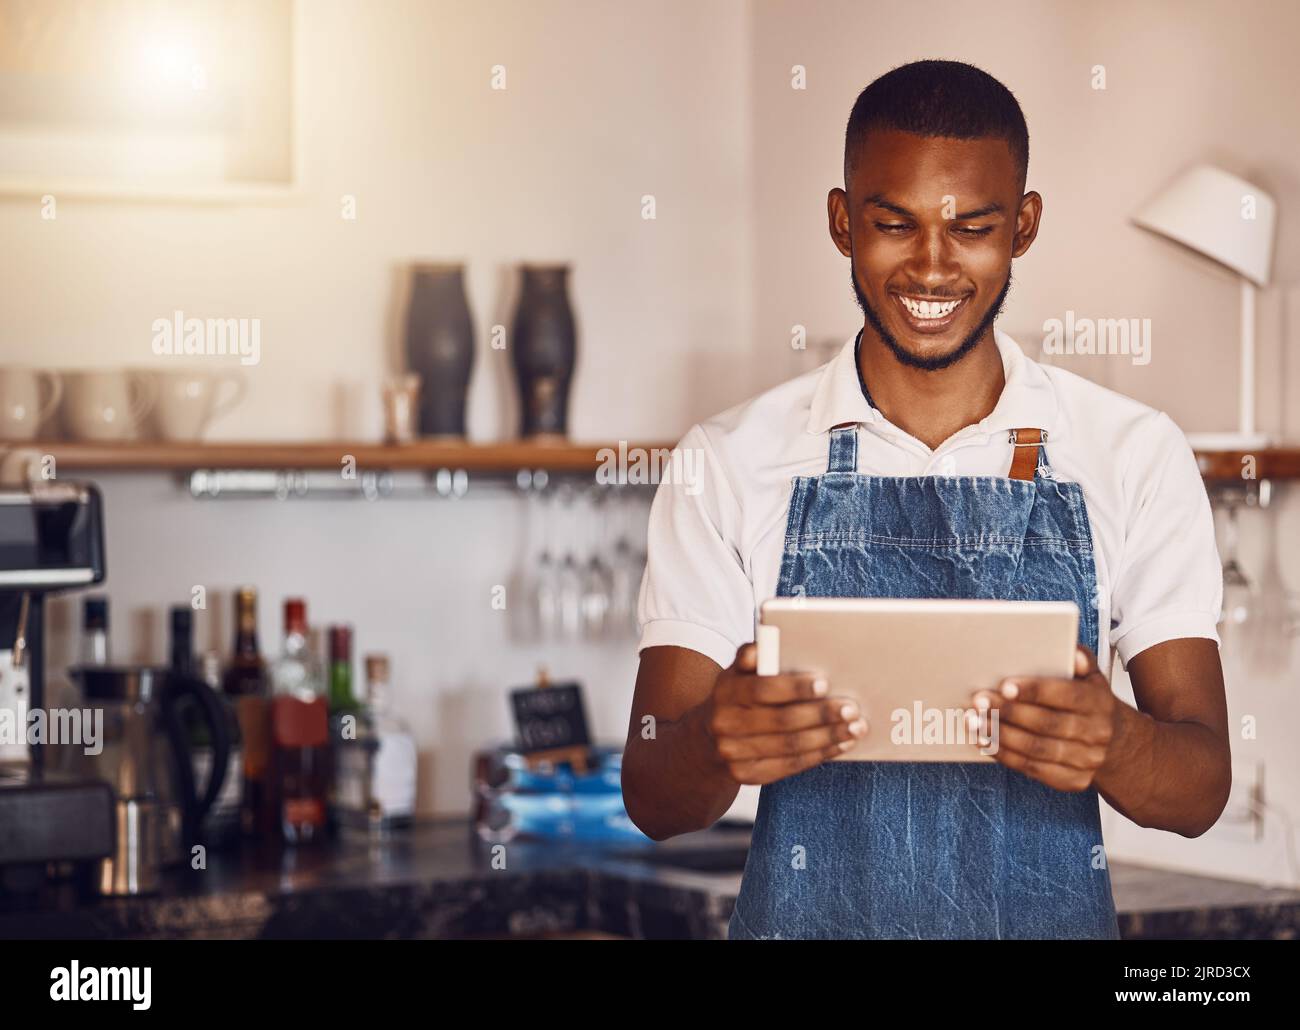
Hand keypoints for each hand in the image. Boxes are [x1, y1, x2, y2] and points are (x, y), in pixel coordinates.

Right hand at [698, 643, 867, 784]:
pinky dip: (819, 755)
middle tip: (851, 708)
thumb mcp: (737, 673)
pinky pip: (789, 766)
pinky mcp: (746, 776)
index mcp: (725, 690)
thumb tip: (765, 643)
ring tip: (855, 727)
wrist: (706, 742)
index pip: (762, 688)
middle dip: (821, 715)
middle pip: (781, 721)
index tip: (824, 682)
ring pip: (789, 746)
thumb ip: (751, 656)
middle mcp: (725, 723)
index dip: (794, 687)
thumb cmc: (736, 697)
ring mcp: (733, 753)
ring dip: (828, 737)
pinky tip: (840, 745)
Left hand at [969, 645, 1118, 791]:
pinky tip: (986, 742)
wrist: (1114, 742)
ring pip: (1037, 749)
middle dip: (1008, 712)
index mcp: (1099, 703)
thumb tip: (1072, 654)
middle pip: (1046, 724)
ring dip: (1001, 736)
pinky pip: (1033, 769)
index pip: (1066, 695)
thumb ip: (1080, 660)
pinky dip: (1006, 756)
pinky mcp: (1073, 780)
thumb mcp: (1091, 677)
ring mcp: (1086, 759)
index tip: (1005, 686)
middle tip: (979, 701)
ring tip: (975, 722)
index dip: (1034, 691)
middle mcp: (1096, 733)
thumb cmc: (1089, 702)